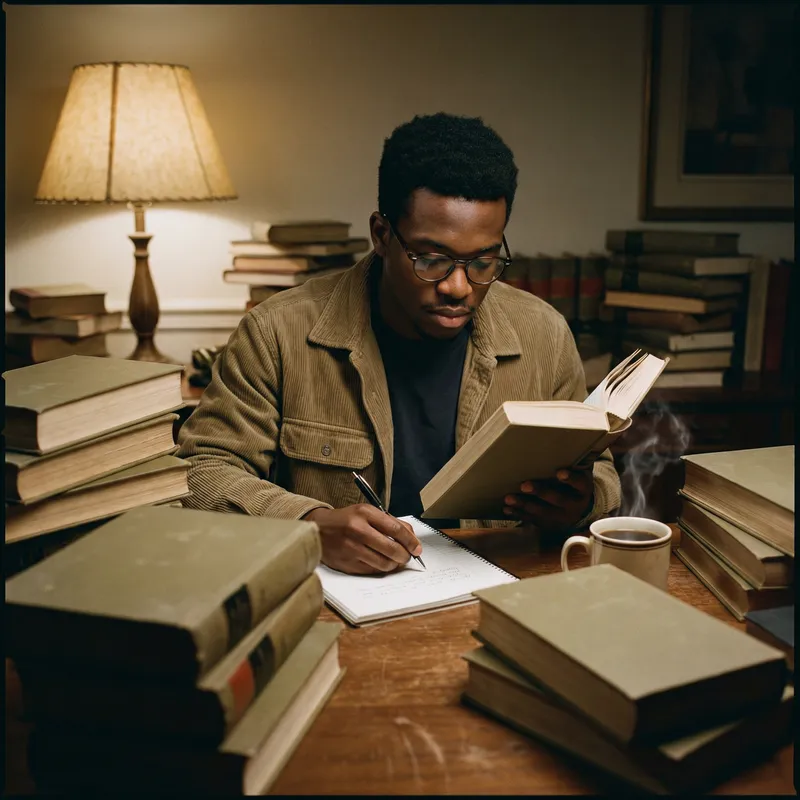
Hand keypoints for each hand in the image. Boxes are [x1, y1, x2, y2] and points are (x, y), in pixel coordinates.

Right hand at [304, 505, 422, 574]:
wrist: (317, 529)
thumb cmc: (346, 520)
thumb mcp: (366, 512)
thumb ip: (390, 522)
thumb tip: (412, 538)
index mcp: (364, 513)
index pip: (396, 529)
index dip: (411, 541)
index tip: (417, 548)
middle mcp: (357, 530)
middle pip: (392, 549)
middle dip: (405, 555)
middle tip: (408, 556)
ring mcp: (351, 548)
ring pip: (384, 563)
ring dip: (395, 564)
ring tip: (395, 560)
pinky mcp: (347, 563)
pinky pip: (372, 570)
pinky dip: (381, 568)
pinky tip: (382, 563)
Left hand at [502, 466, 593, 531]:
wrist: (578, 509)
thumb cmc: (573, 484)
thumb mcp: (578, 473)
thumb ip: (571, 462)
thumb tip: (556, 439)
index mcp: (583, 489)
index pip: (580, 483)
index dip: (571, 478)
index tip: (560, 472)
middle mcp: (574, 505)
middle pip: (558, 499)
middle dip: (540, 492)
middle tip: (524, 485)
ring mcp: (561, 517)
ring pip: (542, 512)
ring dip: (524, 505)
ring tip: (509, 498)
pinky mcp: (549, 524)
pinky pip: (533, 520)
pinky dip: (519, 514)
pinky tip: (507, 508)